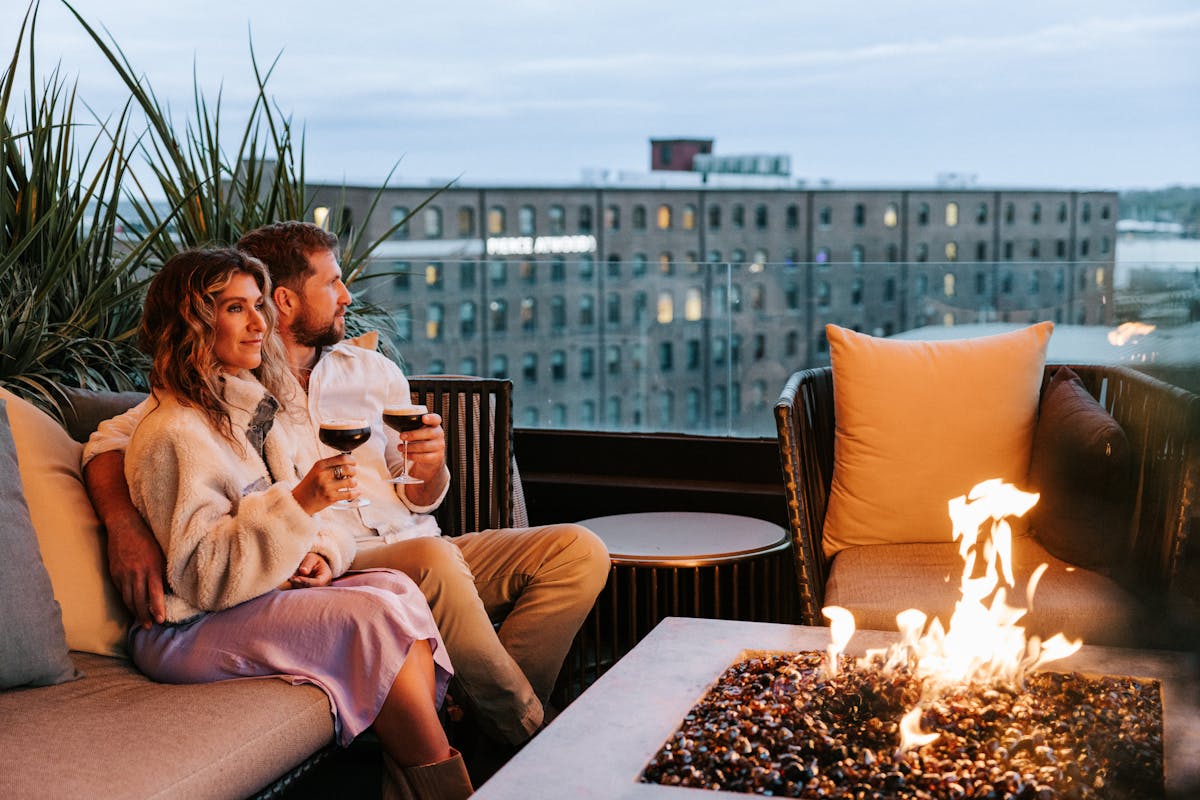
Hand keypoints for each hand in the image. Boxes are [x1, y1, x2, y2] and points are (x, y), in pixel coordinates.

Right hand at [106, 512, 167, 628]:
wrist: (124, 527)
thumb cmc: (148, 540)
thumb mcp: (161, 555)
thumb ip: (163, 572)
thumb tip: (170, 590)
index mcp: (152, 568)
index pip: (155, 593)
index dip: (158, 608)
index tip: (161, 620)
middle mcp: (137, 573)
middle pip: (140, 600)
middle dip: (145, 616)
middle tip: (150, 627)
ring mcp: (123, 574)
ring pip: (128, 599)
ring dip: (135, 612)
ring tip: (141, 621)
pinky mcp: (114, 574)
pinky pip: (121, 592)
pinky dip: (127, 601)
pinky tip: (132, 607)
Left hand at [287, 552, 332, 588]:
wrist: (312, 564)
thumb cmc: (313, 560)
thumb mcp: (311, 558)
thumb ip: (308, 564)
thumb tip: (303, 571)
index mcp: (326, 576)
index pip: (318, 582)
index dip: (307, 581)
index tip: (297, 577)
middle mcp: (322, 586)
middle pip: (311, 589)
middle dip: (300, 584)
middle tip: (291, 578)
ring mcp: (315, 590)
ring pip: (305, 592)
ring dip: (296, 586)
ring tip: (290, 578)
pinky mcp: (308, 592)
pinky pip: (300, 592)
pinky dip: (294, 587)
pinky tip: (291, 580)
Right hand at [292, 454, 360, 513]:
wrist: (299, 501)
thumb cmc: (310, 485)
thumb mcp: (316, 470)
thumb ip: (330, 465)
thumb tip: (349, 463)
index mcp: (320, 465)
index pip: (342, 458)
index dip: (351, 460)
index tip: (353, 463)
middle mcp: (323, 475)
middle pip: (348, 468)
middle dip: (353, 471)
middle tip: (352, 474)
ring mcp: (327, 487)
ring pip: (350, 481)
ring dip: (354, 482)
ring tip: (350, 483)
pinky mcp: (330, 498)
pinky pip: (349, 494)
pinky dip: (356, 493)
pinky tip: (357, 492)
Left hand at [399, 412, 445, 481]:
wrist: (429, 459)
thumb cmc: (421, 441)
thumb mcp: (418, 432)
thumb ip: (412, 427)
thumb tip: (394, 422)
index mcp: (434, 425)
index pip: (436, 419)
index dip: (431, 418)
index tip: (423, 418)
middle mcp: (439, 435)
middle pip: (429, 433)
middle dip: (413, 434)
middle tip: (401, 436)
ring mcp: (439, 446)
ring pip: (424, 446)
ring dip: (410, 447)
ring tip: (400, 448)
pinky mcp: (436, 458)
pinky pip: (424, 457)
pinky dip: (413, 456)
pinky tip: (406, 455)